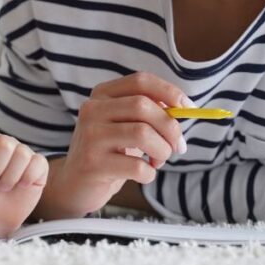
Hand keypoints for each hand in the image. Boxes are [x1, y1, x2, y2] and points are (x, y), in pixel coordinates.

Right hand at [51, 72, 188, 216]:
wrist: (76, 183)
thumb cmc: (110, 151)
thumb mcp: (125, 124)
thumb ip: (148, 112)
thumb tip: (182, 109)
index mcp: (102, 94)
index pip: (140, 81)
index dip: (169, 92)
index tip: (188, 108)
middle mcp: (92, 110)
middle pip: (143, 106)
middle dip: (170, 127)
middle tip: (178, 146)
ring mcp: (90, 136)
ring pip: (142, 134)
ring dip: (162, 150)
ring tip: (159, 160)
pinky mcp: (92, 164)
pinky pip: (137, 167)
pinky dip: (150, 173)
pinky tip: (143, 174)